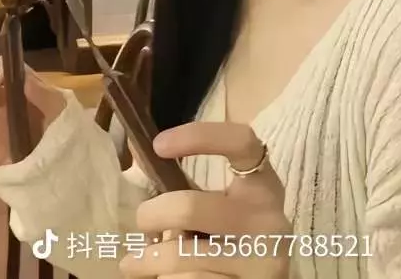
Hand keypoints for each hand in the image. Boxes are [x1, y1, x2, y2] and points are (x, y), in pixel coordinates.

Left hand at [119, 122, 291, 278]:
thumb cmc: (236, 234)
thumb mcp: (227, 204)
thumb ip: (190, 184)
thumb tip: (132, 155)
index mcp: (262, 184)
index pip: (240, 142)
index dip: (199, 136)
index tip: (159, 145)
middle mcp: (268, 219)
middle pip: (187, 208)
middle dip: (150, 215)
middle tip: (144, 223)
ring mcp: (261, 260)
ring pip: (178, 257)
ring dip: (151, 259)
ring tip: (143, 259)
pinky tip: (163, 277)